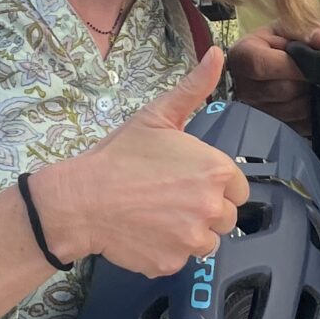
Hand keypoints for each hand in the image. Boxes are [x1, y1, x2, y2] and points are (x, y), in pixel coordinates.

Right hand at [33, 48, 248, 276]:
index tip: (190, 182)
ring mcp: (193, 240)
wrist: (81, 199)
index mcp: (216, 171)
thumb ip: (194, 88)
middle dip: (205, 210)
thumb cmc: (120, 156)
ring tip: (158, 216)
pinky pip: (181, 259)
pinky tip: (146, 232)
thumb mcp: (158, 116)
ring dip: (190, 232)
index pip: (239, 189)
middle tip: (170, 198)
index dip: (216, 186)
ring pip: (208, 242)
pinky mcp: (173, 264)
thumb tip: (218, 54)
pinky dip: (167, 250)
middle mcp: (212, 207)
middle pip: (227, 218)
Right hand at [227, 24, 319, 133]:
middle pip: (282, 90)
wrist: (259, 64)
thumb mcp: (284, 30)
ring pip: (291, 111)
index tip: (313, 65)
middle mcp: (242, 86)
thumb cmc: (271, 45)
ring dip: (308, 99)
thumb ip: (303, 32)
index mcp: (242, 56)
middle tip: (316, 74)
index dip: (293, 68)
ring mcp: (253, 110)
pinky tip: (308, 101)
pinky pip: (295, 125)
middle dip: (305, 82)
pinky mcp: (267, 127)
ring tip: (311, 86)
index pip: (263, 66)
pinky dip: (308, 115)